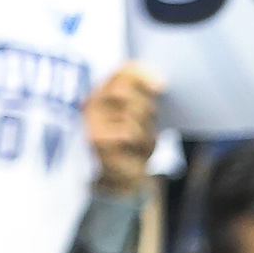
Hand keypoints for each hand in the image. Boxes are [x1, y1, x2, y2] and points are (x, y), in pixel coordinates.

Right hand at [83, 60, 163, 196]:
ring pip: (131, 113)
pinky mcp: (97, 140)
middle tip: (149, 122)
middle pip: (125, 92)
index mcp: (102, 93)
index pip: (121, 73)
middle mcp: (91, 104)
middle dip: (145, 107)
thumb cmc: (134, 145)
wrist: (122, 180)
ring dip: (146, 129)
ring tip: (140, 142)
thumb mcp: (142, 118)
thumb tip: (160, 83)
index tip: (162, 85)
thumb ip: (145, 98)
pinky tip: (137, 153)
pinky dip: (142, 143)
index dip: (141, 74)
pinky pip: (130, 133)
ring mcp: (91, 122)